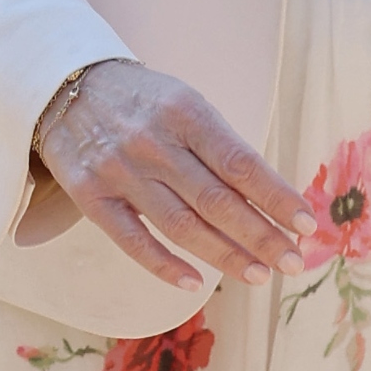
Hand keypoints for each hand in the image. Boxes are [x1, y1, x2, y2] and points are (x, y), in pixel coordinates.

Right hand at [34, 60, 315, 292]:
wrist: (63, 86)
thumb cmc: (141, 100)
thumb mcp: (184, 103)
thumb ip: (220, 147)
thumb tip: (269, 200)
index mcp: (186, 113)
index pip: (241, 164)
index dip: (277, 197)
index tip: (306, 224)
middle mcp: (154, 143)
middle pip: (217, 201)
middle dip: (261, 235)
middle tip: (291, 262)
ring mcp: (120, 172)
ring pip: (182, 225)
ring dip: (224, 255)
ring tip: (258, 275)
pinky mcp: (91, 196)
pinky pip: (132, 240)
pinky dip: (164, 265)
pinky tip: (194, 284)